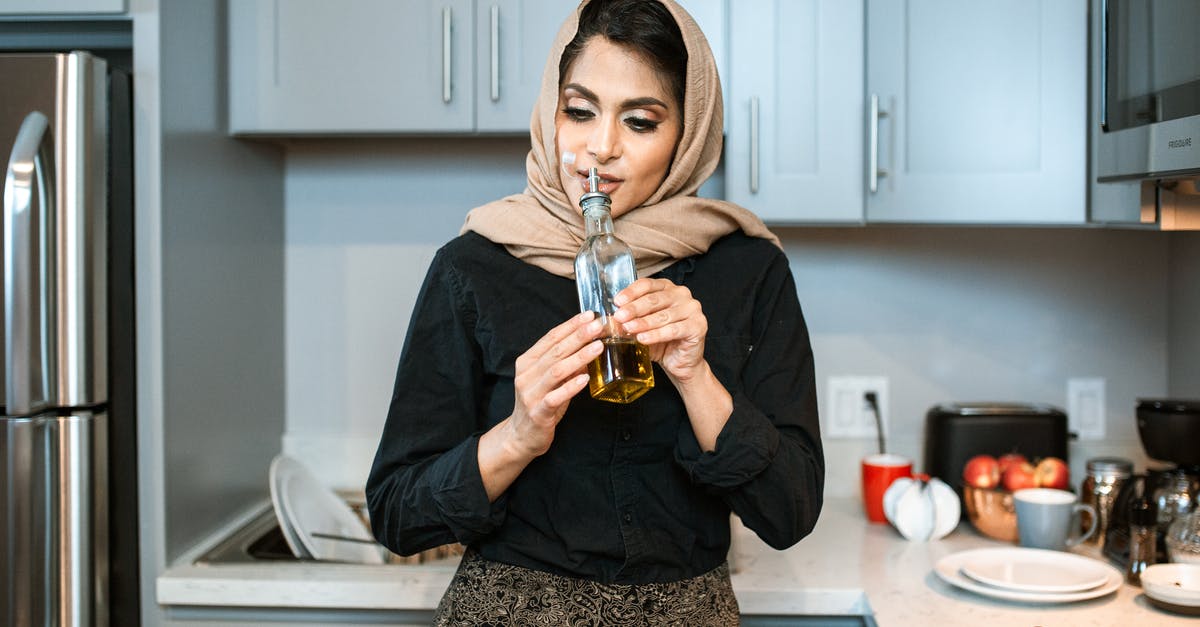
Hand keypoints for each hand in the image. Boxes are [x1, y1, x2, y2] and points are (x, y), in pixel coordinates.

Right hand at [506, 312, 603, 457]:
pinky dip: (571, 387)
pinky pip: (555, 397)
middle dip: (578, 336)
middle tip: (598, 325)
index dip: (571, 325)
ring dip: (579, 357)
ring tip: (598, 347)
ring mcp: (530, 393)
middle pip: (555, 351)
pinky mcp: (538, 412)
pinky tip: (585, 378)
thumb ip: (566, 363)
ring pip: (556, 371)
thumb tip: (590, 345)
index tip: (589, 315)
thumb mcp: (551, 380)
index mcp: (527, 362)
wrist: (521, 436)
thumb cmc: (540, 404)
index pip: (550, 338)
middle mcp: (525, 374)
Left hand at [613, 278, 707, 384]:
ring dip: (643, 323)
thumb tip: (608, 321)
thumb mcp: (641, 327)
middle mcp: (681, 294)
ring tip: (628, 329)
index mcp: (667, 288)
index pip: (647, 284)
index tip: (617, 302)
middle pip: (654, 299)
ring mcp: (692, 309)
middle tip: (619, 317)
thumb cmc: (661, 342)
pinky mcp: (698, 325)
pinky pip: (673, 330)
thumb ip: (628, 321)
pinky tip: (643, 339)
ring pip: (663, 315)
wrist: (680, 362)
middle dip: (634, 308)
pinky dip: (656, 335)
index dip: (631, 292)